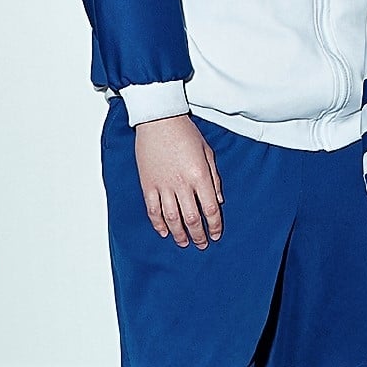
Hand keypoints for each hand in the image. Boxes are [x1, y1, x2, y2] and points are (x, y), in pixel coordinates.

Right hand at [134, 115, 223, 248]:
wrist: (159, 121)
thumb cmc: (186, 133)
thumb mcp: (208, 152)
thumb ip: (214, 178)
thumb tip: (218, 200)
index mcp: (199, 176)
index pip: (210, 208)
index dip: (215, 225)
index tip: (217, 234)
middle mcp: (182, 184)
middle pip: (192, 218)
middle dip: (199, 234)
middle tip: (202, 244)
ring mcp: (163, 186)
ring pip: (172, 218)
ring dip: (179, 234)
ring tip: (184, 243)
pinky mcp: (148, 185)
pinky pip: (152, 210)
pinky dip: (158, 224)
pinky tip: (164, 232)